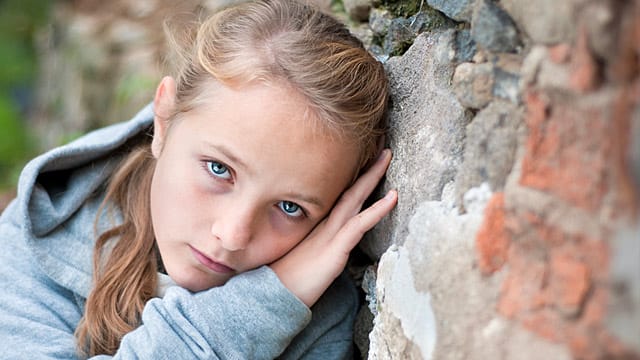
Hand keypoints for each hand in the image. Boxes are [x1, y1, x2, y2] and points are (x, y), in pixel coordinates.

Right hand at [270, 149, 396, 306]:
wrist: (271, 297)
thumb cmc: (285, 281)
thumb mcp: (302, 258)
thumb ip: (315, 246)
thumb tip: (326, 244)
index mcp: (316, 226)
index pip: (338, 194)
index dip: (352, 175)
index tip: (364, 156)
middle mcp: (323, 224)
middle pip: (348, 189)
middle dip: (364, 166)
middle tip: (379, 143)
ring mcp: (329, 235)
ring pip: (354, 198)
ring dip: (372, 176)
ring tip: (387, 155)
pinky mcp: (335, 250)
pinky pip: (360, 224)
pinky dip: (377, 209)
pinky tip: (392, 197)